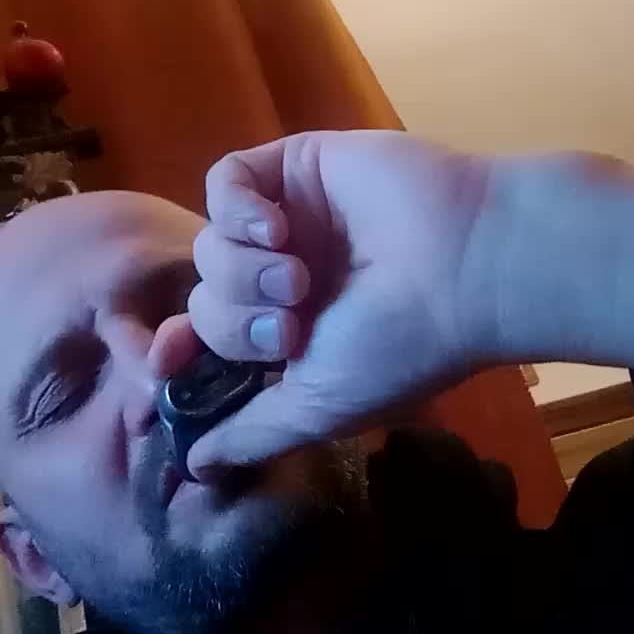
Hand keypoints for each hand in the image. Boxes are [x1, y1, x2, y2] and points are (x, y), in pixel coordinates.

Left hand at [171, 131, 492, 473]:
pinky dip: (236, 209)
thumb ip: (254, 433)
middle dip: (234, 318)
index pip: (206, 339)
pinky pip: (226, 179)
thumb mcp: (319, 406)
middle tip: (288, 327)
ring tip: (299, 278)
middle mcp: (284, 277)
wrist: (463, 268)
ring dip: (242, 270)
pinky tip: (275, 229)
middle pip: (205, 296)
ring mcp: (290, 219)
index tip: (169, 362)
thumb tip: (194, 467)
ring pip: (210, 243)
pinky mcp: (295, 167)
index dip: (179, 349)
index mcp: (290, 333)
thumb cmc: (400, 345)